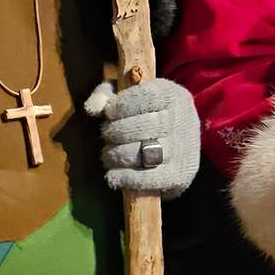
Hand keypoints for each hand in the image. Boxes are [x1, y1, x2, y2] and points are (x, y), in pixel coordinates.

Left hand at [86, 78, 200, 197]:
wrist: (181, 143)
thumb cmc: (147, 114)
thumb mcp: (129, 95)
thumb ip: (106, 95)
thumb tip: (91, 109)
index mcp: (173, 96)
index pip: (148, 97)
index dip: (122, 105)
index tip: (109, 112)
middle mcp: (183, 122)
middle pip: (143, 126)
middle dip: (116, 131)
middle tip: (107, 134)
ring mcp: (183, 151)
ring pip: (143, 154)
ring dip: (117, 155)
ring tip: (109, 154)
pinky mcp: (180, 177)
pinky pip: (148, 179)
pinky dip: (126, 178)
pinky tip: (113, 175)